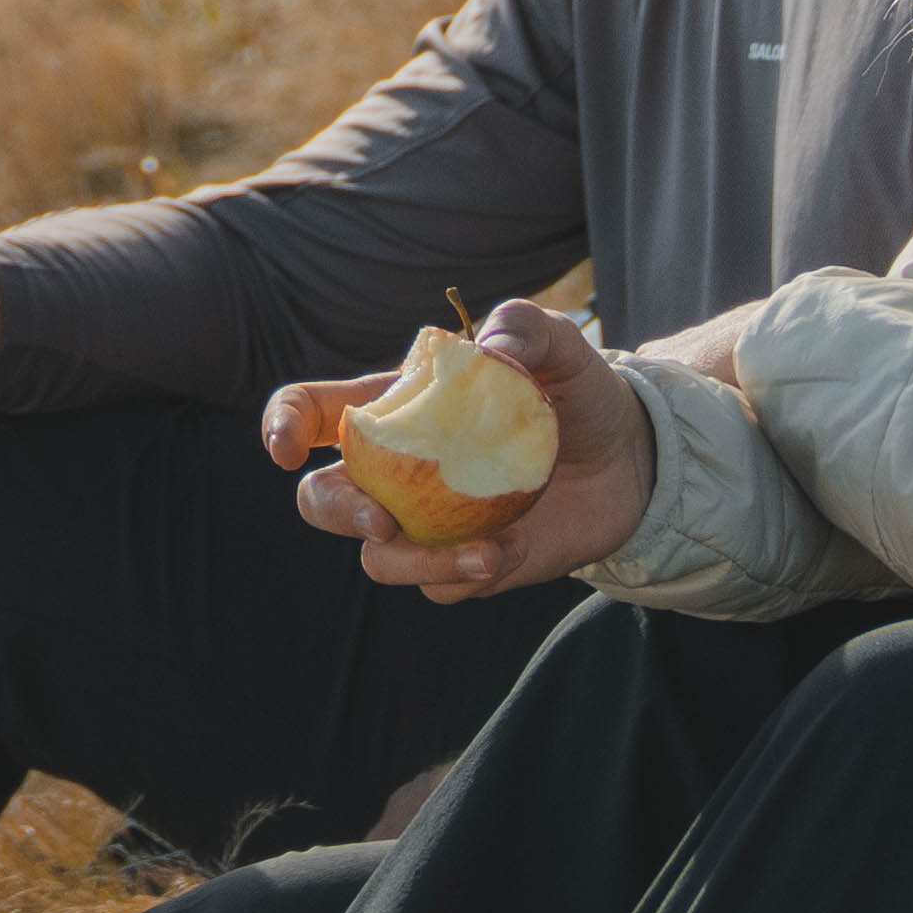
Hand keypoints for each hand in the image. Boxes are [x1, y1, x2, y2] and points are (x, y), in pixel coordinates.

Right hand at [287, 296, 655, 598]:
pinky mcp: (466, 565)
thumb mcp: (557, 344)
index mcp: (396, 410)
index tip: (285, 449)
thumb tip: (490, 348)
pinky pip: (439, 586)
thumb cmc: (577, 391)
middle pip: (321, 499)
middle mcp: (397, 472)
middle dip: (334, 512)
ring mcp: (427, 523)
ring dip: (417, 561)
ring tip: (484, 553)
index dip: (281, 426)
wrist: (631, 459)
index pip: (311, 413)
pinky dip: (465, 576)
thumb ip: (523, 326)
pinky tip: (508, 553)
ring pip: (378, 559)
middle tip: (379, 519)